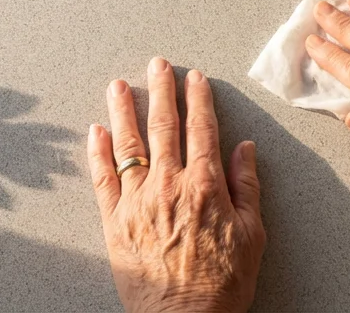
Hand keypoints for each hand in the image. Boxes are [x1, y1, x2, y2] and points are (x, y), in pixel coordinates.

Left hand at [89, 58, 265, 312]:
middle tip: (157, 65)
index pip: (202, 129)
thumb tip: (243, 150)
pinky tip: (96, 132)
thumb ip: (246, 186)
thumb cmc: (222, 285)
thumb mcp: (253, 234)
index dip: (199, 100)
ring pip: (128, 144)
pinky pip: (102, 179)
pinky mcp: (114, 222)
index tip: (195, 78)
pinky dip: (98, 152)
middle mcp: (168, 185)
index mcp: (205, 185)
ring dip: (123, 110)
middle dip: (161, 91)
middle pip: (163, 126)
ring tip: (119, 86)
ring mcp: (136, 202)